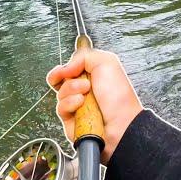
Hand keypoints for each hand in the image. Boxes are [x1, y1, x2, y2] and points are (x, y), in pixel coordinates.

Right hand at [46, 48, 142, 163]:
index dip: (64, 68)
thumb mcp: (107, 63)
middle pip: (60, 80)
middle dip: (68, 79)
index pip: (67, 69)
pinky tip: (81, 104)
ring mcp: (75, 105)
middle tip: (84, 83)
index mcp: (90, 77)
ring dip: (71, 91)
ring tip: (86, 95)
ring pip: (60, 94)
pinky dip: (70, 104)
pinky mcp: (69, 119)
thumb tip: (66, 66)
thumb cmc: (119, 97)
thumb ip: (84, 56)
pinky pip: (60, 108)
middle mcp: (82, 90)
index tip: (68, 69)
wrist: (121, 123)